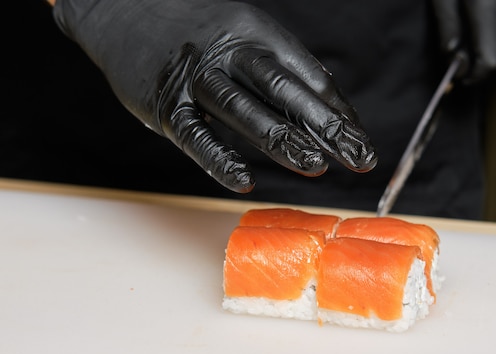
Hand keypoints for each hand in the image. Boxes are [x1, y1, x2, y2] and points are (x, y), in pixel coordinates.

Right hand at [53, 0, 376, 191]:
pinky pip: (196, 136)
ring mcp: (195, 78)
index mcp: (255, 33)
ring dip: (281, 141)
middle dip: (324, 127)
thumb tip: (330, 106)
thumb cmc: (197, 29)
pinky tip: (245, 181)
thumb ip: (282, 67)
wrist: (123, 7)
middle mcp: (227, 52)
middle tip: (357, 158)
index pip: (306, 76)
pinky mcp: (165, 105)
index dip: (337, 112)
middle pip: (282, 91)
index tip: (360, 142)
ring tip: (315, 167)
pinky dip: (220, 160)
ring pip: (243, 112)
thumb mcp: (244, 32)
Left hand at [430, 0, 495, 82]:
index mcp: (487, 5)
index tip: (460, 76)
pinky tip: (494, 13)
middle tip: (460, 44)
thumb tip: (453, 58)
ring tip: (477, 18)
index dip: (475, 74)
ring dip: (490, 43)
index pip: (490, 60)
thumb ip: (448, 25)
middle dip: (477, 57)